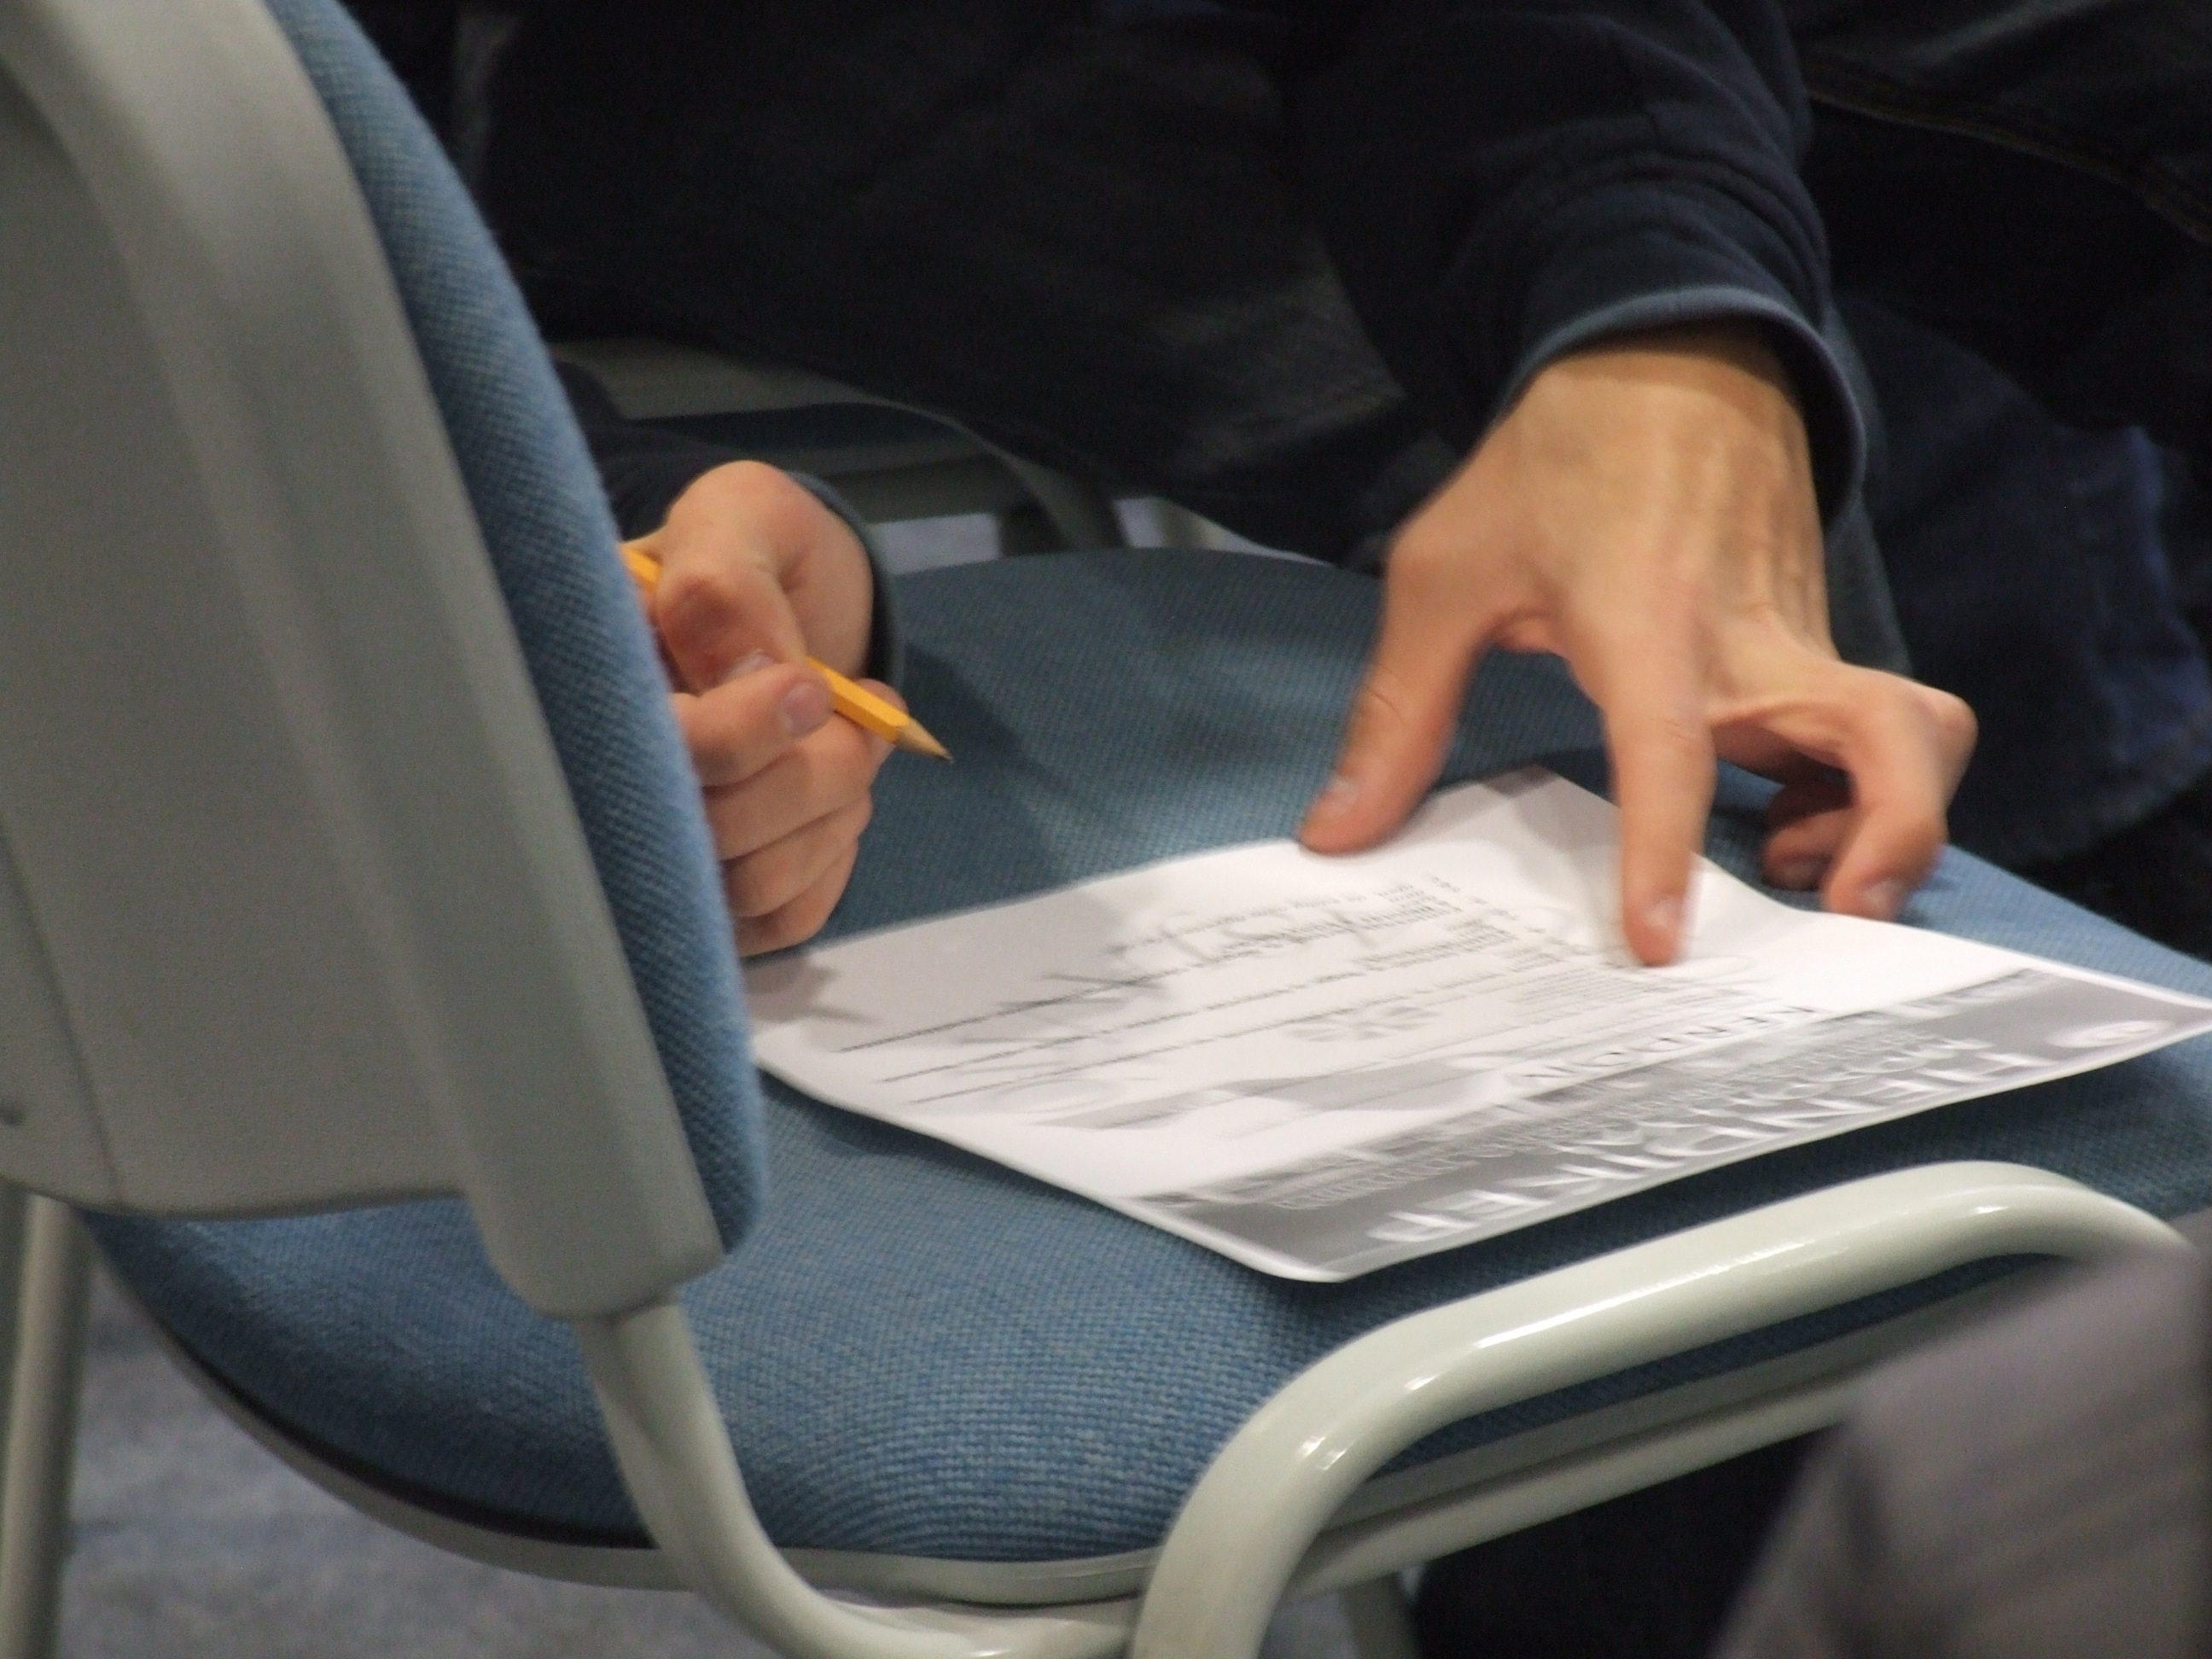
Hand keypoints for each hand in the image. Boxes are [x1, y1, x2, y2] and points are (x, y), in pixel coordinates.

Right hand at [631, 461, 890, 954]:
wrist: (800, 602)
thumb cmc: (758, 554)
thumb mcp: (742, 518)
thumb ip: (728, 580)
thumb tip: (743, 675)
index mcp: (585, 680)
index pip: (644, 753)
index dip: (740, 736)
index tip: (812, 688)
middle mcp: (599, 775)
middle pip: (705, 832)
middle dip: (815, 772)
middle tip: (856, 706)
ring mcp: (652, 844)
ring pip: (745, 885)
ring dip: (832, 815)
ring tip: (851, 745)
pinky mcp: (710, 894)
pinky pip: (778, 920)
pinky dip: (828, 862)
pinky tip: (829, 804)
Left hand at [1298, 324, 1975, 964]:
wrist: (1669, 351)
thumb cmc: (1554, 463)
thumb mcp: (1444, 572)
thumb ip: (1395, 711)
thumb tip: (1336, 834)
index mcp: (1646, 619)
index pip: (1670, 749)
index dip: (1665, 850)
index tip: (1656, 944)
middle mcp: (1749, 639)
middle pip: (1890, 737)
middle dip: (1893, 838)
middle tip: (1831, 914)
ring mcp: (1799, 643)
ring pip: (1911, 736)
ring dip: (1887, 821)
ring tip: (1787, 866)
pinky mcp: (1815, 647)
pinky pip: (1876, 730)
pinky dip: (1857, 790)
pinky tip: (1778, 815)